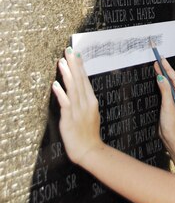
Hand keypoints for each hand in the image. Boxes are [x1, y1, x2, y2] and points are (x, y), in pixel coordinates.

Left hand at [52, 48, 102, 165]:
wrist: (90, 151)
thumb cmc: (89, 133)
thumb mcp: (91, 113)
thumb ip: (86, 100)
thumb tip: (80, 87)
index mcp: (92, 100)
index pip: (85, 80)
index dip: (80, 66)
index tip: (76, 54)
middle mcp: (86, 103)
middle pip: (79, 80)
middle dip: (73, 64)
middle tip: (69, 50)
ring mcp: (79, 111)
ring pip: (73, 88)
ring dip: (67, 74)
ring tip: (61, 62)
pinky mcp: (70, 119)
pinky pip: (65, 104)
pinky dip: (61, 93)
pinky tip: (55, 85)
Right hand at [154, 58, 174, 150]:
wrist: (171, 138)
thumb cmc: (172, 124)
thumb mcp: (168, 105)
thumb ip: (165, 90)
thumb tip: (161, 77)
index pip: (174, 77)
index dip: (167, 68)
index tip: (161, 59)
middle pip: (172, 79)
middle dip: (165, 69)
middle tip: (157, 59)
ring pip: (168, 83)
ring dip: (162, 75)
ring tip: (156, 65)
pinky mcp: (169, 102)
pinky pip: (165, 89)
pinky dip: (161, 82)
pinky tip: (157, 78)